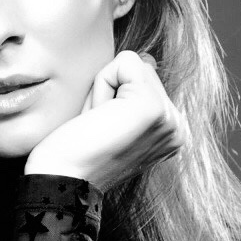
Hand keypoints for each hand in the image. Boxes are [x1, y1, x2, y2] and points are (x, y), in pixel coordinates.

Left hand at [24, 50, 188, 191]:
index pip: (148, 81)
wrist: (62, 180)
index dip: (115, 98)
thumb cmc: (76, 151)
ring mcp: (169, 119)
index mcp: (173, 133)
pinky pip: (126, 62)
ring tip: (98, 124)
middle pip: (144, 70)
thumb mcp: (113, 118)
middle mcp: (178, 129)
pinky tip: (97, 117)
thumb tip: (147, 59)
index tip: (105, 131)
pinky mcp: (152, 108)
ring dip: (105, 89)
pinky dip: (102, 84)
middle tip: (99, 128)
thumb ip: (133, 91)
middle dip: (112, 91)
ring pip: (135, 65)